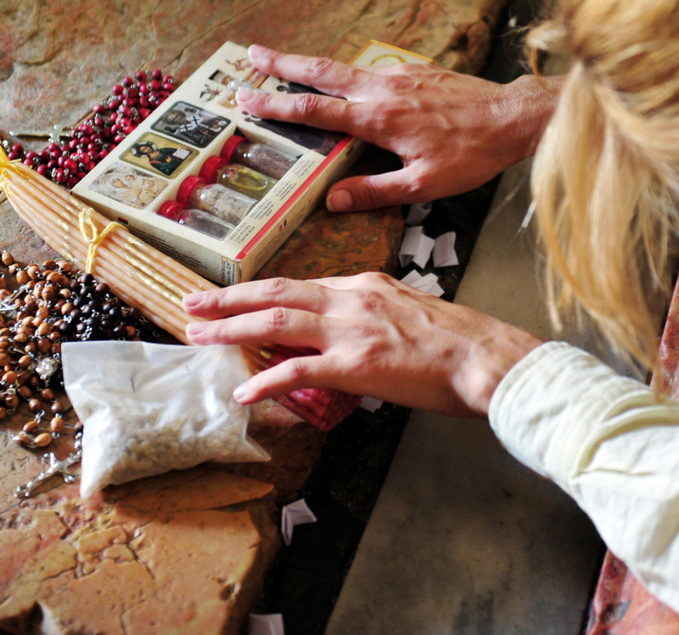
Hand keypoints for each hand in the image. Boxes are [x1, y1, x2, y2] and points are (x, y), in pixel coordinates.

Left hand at [183, 273, 543, 416]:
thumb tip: (351, 334)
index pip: (301, 285)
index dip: (261, 293)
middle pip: (276, 292)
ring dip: (231, 329)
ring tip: (199, 336)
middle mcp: (352, 298)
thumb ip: (374, 316)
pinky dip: (265, 381)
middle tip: (192, 304)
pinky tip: (243, 392)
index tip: (234, 298)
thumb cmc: (459, 342)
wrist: (486, 358)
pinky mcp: (356, 364)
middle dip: (229, 299)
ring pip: (276, 323)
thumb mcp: (410, 312)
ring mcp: (351, 330)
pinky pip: (298, 372)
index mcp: (365, 285)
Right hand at [238, 44, 556, 211]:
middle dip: (281, 63)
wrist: (514, 118)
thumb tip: (332, 200)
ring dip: (311, 65)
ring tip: (285, 64)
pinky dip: (345, 71)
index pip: (314, 111)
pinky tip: (343, 79)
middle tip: (248, 55)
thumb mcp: (423, 185)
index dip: (276, 106)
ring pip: (344, 67)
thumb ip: (375, 191)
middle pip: (320, 71)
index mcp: (378, 118)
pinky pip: (370, 69)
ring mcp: (400, 75)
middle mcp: (383, 88)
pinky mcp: (416, 70)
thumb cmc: (472, 154)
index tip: (245, 99)